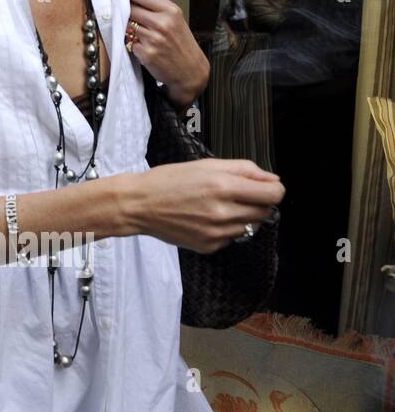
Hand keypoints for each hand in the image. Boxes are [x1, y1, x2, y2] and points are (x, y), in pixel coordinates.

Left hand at [126, 0, 209, 104]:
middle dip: (129, 14)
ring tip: (145, 35)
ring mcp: (153, 39)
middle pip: (129, 9)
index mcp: (171, 10)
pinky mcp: (146, 53)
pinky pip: (130, 43)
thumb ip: (156, 9)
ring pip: (127, 26)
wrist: (191, 70)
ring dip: (131, 30)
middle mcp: (162, 23)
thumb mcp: (176, 20)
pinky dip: (134, 44)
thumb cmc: (182, 44)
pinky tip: (146, 47)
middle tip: (136, 20)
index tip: (131, 1)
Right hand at [126, 159, 283, 253]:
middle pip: (265, 211)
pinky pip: (233, 238)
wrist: (138, 205)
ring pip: (251, 226)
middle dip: (257, 201)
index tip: (267, 187)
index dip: (273, 189)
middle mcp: (222, 212)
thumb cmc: (167, 181)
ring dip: (242, 216)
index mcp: (223, 187)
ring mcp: (216, 232)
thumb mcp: (205, 165)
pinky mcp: (209, 246)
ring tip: (216, 206)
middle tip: (235, 194)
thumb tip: (272, 179)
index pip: (273, 194)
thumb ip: (244, 169)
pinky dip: (226, 228)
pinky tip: (205, 218)